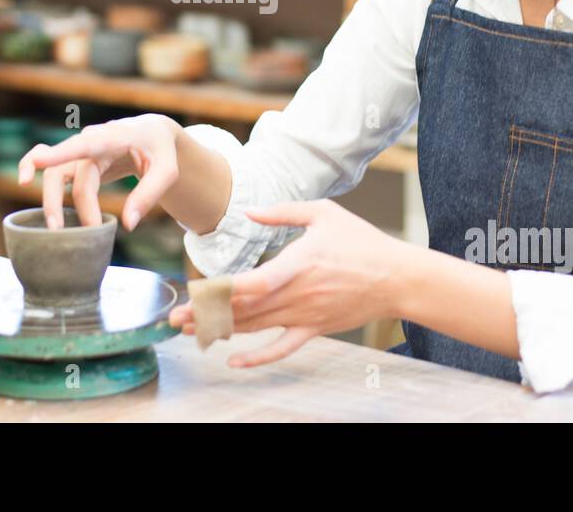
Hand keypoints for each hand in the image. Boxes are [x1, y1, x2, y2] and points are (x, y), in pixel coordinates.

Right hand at [16, 114, 180, 230]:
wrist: (153, 135)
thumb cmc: (161, 152)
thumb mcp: (168, 171)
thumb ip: (149, 195)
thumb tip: (127, 224)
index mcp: (116, 136)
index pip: (87, 144)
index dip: (61, 153)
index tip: (38, 163)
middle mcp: (92, 139)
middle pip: (69, 171)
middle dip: (70, 203)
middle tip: (82, 232)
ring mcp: (82, 148)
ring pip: (55, 172)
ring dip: (52, 200)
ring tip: (57, 229)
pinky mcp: (77, 158)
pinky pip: (50, 161)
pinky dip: (32, 165)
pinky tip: (24, 179)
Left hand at [169, 199, 405, 367]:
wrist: (396, 277)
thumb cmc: (361, 241)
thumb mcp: (324, 213)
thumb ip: (282, 212)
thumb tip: (248, 211)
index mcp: (298, 263)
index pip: (254, 283)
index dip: (224, 291)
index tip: (197, 292)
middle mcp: (298, 294)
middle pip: (245, 309)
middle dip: (208, 314)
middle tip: (176, 317)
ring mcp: (305, 316)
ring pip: (256, 327)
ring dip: (222, 331)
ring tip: (191, 331)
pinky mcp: (315, 329)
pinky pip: (282, 348)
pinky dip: (258, 357)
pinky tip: (234, 360)